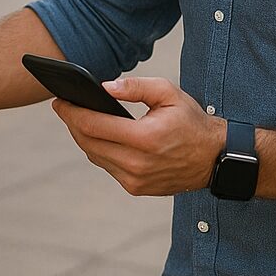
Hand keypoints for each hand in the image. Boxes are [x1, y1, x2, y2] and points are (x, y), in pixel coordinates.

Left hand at [50, 76, 225, 195]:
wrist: (216, 158)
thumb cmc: (192, 121)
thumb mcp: (168, 93)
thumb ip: (134, 86)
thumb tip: (103, 87)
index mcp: (145, 139)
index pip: (93, 126)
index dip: (71, 112)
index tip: (59, 100)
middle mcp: (137, 164)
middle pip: (87, 143)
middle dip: (72, 123)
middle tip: (63, 106)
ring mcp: (135, 180)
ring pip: (94, 156)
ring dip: (82, 137)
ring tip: (77, 118)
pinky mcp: (136, 188)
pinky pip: (107, 167)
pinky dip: (99, 150)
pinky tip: (96, 135)